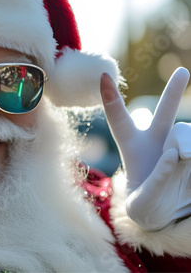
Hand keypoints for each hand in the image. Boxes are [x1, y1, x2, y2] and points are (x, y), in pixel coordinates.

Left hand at [101, 67, 190, 229]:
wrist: (165, 214)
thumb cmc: (145, 205)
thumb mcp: (140, 204)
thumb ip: (155, 181)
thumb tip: (176, 154)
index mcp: (131, 147)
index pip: (119, 120)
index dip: (111, 99)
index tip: (103, 75)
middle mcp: (156, 141)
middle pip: (165, 112)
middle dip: (173, 92)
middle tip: (183, 72)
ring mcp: (179, 146)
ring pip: (184, 133)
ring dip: (185, 145)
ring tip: (183, 158)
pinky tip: (186, 161)